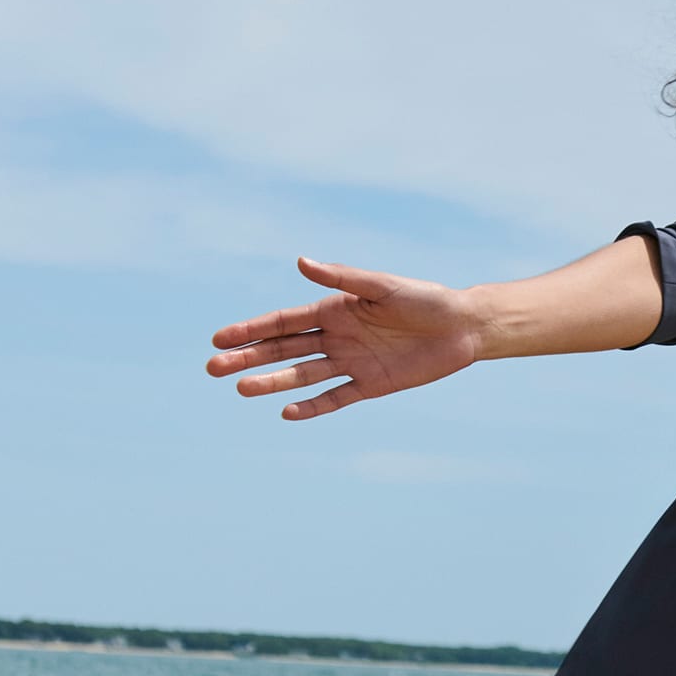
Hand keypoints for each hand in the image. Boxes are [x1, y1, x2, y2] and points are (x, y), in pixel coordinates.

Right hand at [206, 257, 479, 419]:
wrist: (462, 328)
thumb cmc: (425, 299)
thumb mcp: (384, 286)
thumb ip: (343, 279)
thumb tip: (301, 262)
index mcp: (335, 309)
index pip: (283, 321)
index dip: (251, 329)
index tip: (219, 339)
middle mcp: (337, 336)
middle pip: (284, 350)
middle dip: (249, 357)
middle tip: (214, 369)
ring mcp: (352, 362)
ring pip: (303, 375)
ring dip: (272, 382)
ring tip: (241, 389)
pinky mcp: (371, 385)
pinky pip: (336, 398)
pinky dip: (313, 406)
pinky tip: (288, 413)